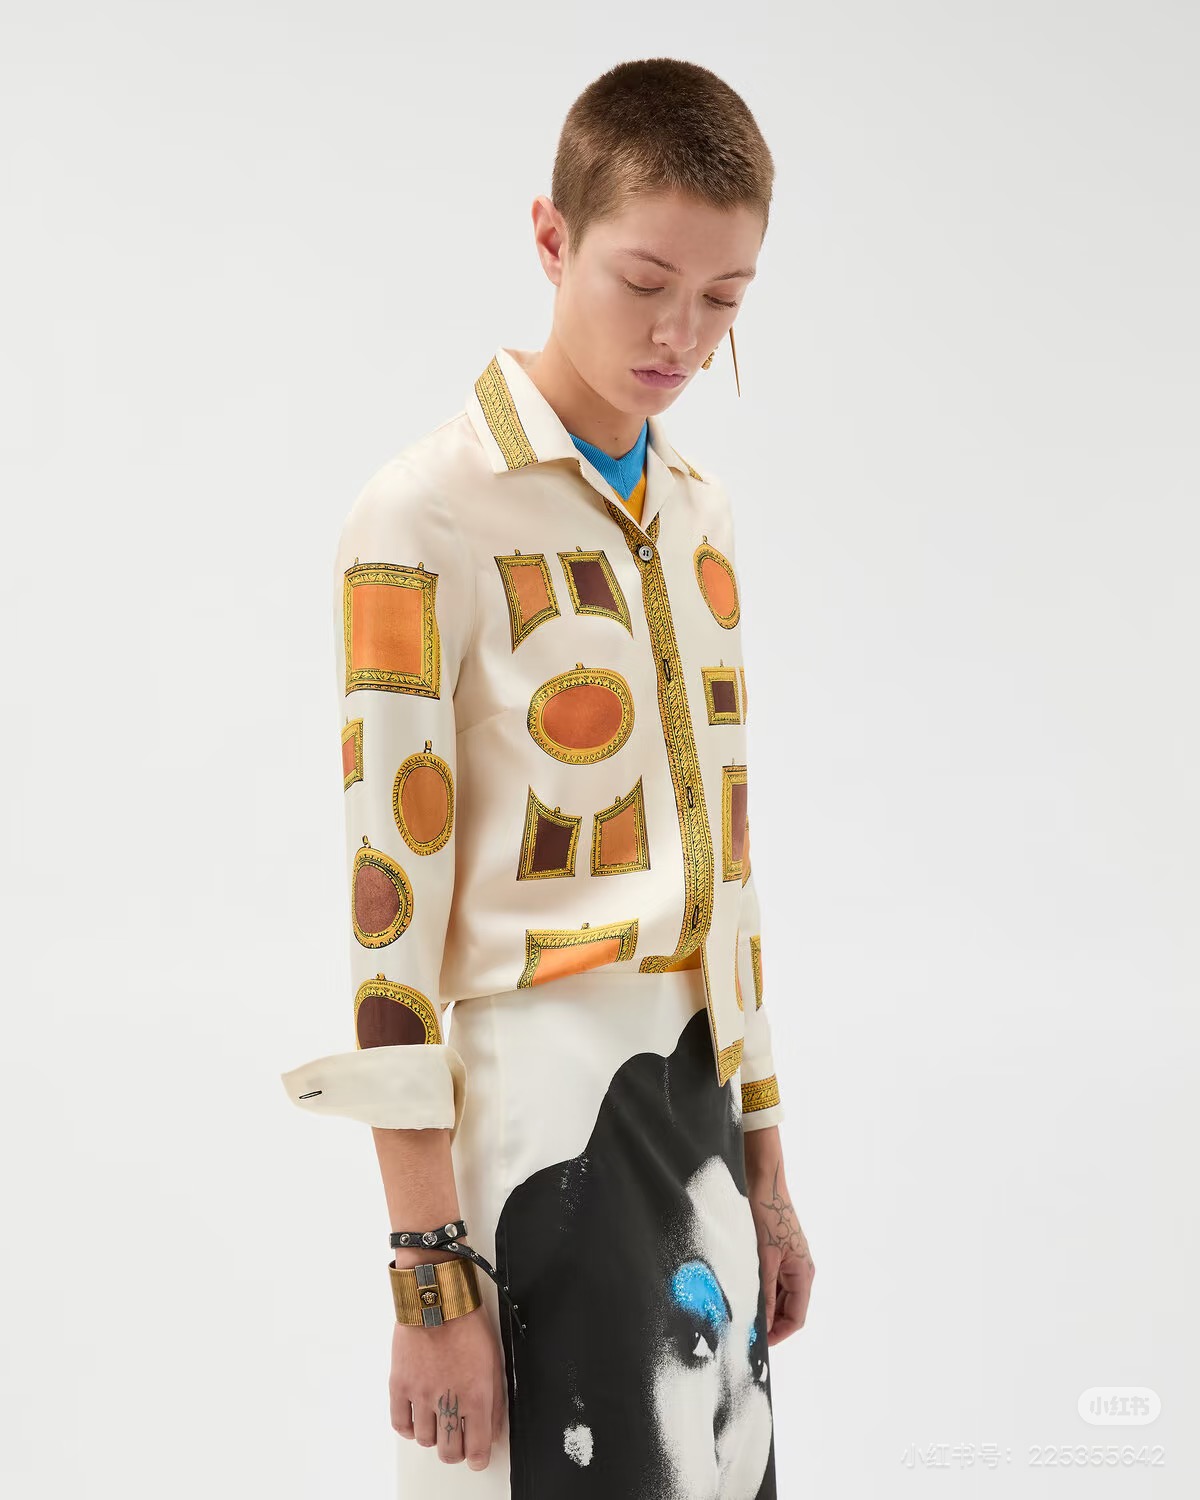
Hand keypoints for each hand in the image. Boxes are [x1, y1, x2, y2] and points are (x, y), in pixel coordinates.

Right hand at [389, 1253, 507, 1469]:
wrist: (437, 1299)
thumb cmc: (468, 1324)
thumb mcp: (494, 1361)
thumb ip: (495, 1400)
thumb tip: (494, 1429)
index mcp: (477, 1396)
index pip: (477, 1450)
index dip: (478, 1458)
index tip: (477, 1456)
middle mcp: (448, 1401)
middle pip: (449, 1452)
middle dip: (456, 1451)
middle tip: (458, 1440)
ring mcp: (421, 1395)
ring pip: (425, 1440)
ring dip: (433, 1435)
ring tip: (438, 1419)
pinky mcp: (400, 1386)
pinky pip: (400, 1423)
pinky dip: (408, 1428)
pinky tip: (417, 1419)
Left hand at [745, 1140, 814, 1346]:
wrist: (762, 1180)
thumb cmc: (767, 1216)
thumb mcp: (764, 1259)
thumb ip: (763, 1294)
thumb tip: (759, 1326)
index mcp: (804, 1274)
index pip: (796, 1318)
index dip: (778, 1335)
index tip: (755, 1344)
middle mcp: (799, 1269)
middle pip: (787, 1309)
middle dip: (767, 1321)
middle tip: (741, 1330)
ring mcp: (788, 1260)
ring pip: (776, 1295)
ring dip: (760, 1305)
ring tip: (737, 1312)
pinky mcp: (775, 1251)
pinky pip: (768, 1279)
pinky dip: (756, 1288)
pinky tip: (737, 1290)